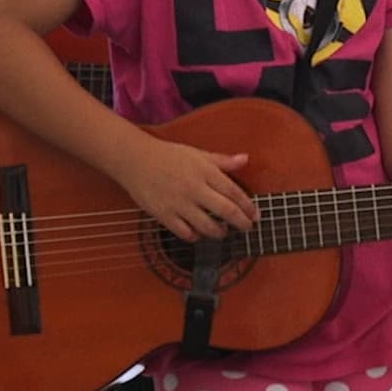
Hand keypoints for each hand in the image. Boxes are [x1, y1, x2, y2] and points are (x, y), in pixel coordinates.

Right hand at [118, 139, 257, 241]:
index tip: (255, 215)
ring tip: (224, 232)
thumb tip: (246, 159)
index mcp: (204, 171)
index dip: (248, 206)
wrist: (135, 160)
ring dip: (219, 232)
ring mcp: (178, 203)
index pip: (233, 192)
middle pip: (225, 210)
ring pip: (207, 226)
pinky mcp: (164, 215)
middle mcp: (194, 188)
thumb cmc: (168, 156)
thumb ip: (222, 160)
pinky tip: (200, 233)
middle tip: (247, 228)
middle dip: (241, 223)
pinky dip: (195, 236)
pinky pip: (185, 233)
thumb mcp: (197, 154)